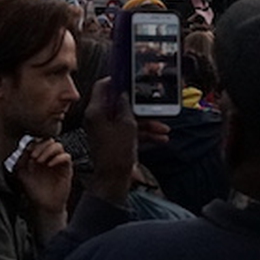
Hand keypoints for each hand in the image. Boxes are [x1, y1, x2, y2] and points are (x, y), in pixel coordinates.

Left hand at [14, 137, 73, 234]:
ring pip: (58, 146)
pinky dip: (58, 158)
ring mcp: (58, 162)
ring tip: (40, 161)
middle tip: (33, 156)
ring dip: (48, 151)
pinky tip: (49, 165)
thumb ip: (21, 162)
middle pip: (49, 140)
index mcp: (39, 156)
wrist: (44, 206)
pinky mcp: (67, 169)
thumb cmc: (34, 191)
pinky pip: (66, 157)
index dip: (34, 143)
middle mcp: (49, 157)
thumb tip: (24, 149)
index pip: (39, 141)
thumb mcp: (22, 175)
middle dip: (40, 146)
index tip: (27, 151)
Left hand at [82, 78, 168, 201]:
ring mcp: (106, 130)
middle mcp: (98, 119)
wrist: (114, 180)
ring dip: (146, 122)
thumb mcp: (127, 124)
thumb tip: (125, 94)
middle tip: (155, 105)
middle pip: (119, 104)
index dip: (117, 81)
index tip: (131, 79)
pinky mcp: (113, 140)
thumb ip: (127, 106)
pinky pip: (129, 131)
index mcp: (96, 112)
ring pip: (127, 119)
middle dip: (140, 106)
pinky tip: (160, 137)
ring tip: (164, 128)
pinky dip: (143, 133)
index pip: (102, 87)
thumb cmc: (117, 153)